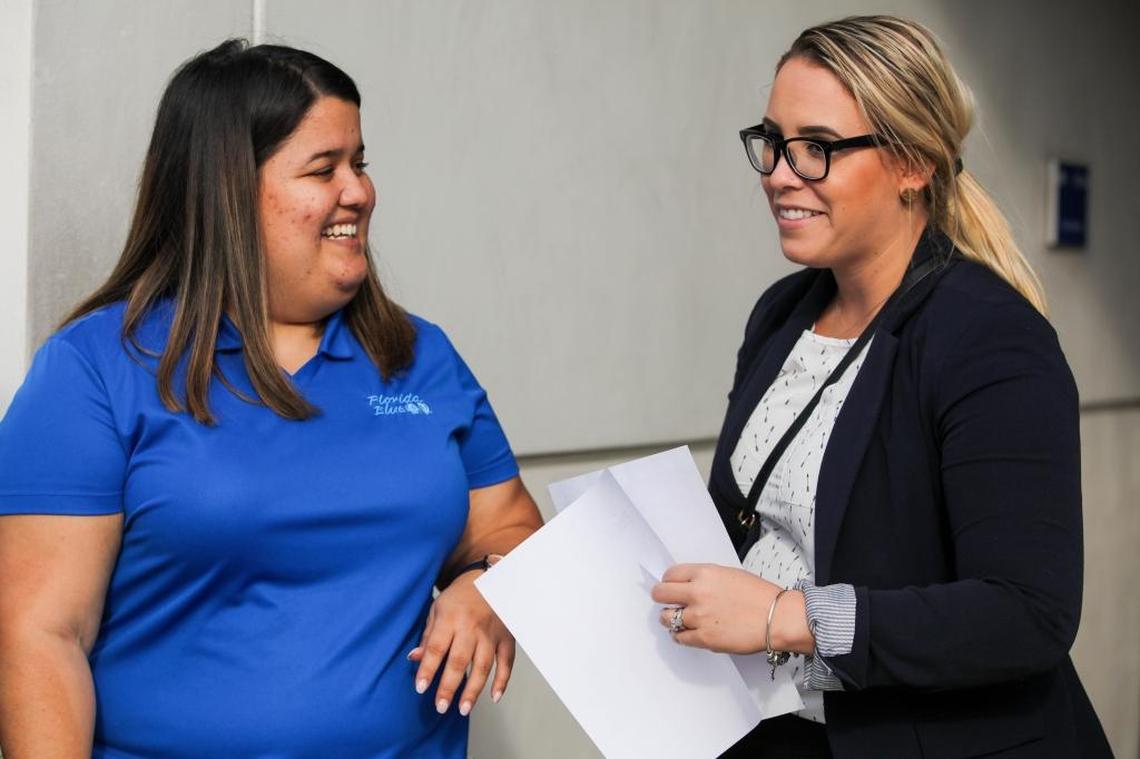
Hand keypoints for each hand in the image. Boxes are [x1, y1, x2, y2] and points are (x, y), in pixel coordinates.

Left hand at [407, 572, 514, 716]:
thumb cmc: (458, 597)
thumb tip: (414, 659)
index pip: (436, 647)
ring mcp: (491, 633)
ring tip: (463, 709)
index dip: (428, 669)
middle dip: (449, 686)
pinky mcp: (506, 637)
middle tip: (440, 707)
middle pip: (459, 660)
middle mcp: (471, 627)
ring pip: (483, 665)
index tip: (421, 688)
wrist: (487, 579)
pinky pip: (507, 662)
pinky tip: (495, 697)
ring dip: (473, 689)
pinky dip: (503, 680)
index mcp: (450, 618)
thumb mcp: (437, 610)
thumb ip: (428, 636)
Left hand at [651, 563, 803, 654]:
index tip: (671, 587)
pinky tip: (688, 633)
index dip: (668, 582)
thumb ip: (705, 579)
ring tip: (680, 620)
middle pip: (660, 594)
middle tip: (669, 603)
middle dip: (662, 598)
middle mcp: (697, 593)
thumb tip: (688, 585)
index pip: (670, 575)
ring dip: (671, 619)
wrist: (777, 617)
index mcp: (705, 573)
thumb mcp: (729, 574)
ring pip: (666, 618)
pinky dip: (680, 636)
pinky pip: (679, 637)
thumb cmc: (758, 595)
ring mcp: (699, 617)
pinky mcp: (704, 638)